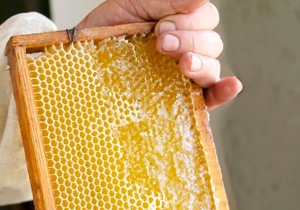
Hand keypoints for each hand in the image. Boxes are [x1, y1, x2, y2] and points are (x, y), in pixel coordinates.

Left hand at [76, 0, 241, 109]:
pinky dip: (223, 91)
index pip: (205, 18)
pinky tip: (230, 85)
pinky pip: (209, 97)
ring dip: (201, 62)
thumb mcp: (133, 6)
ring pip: (211, 67)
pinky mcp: (178, 99)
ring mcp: (182, 75)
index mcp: (177, 24)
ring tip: (180, 62)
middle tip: (161, 42)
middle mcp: (184, 49)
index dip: (190, 21)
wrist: (81, 63)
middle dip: (190, 40)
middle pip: (212, 43)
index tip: (161, 26)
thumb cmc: (105, 33)